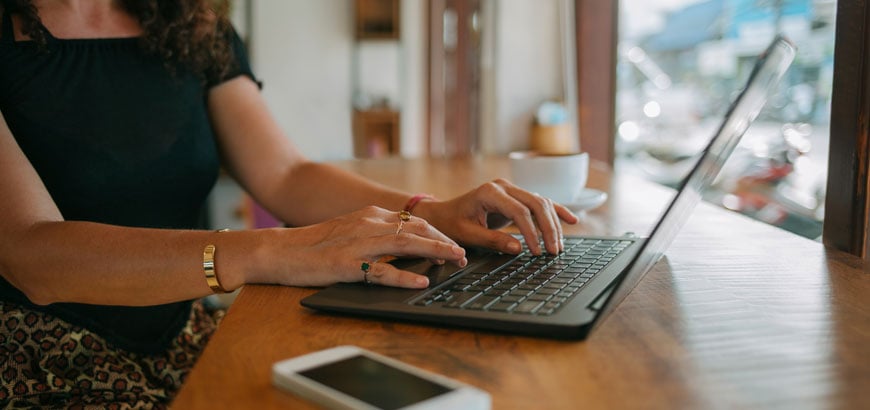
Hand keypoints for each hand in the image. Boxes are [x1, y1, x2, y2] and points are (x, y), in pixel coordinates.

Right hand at [257, 206, 466, 288]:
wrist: (280, 250)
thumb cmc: (314, 245)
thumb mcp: (350, 231)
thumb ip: (376, 234)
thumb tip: (406, 244)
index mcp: (370, 215)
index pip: (413, 220)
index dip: (437, 232)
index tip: (453, 244)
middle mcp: (368, 224)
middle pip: (416, 229)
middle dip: (444, 241)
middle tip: (463, 255)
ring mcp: (359, 243)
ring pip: (407, 243)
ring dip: (435, 251)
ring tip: (455, 261)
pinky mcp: (348, 264)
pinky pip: (382, 270)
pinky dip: (405, 275)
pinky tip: (421, 281)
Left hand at [415, 179, 577, 254]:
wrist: (444, 213)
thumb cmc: (453, 223)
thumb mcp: (469, 234)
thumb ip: (493, 240)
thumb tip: (519, 249)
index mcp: (490, 192)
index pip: (519, 211)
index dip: (531, 232)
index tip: (537, 252)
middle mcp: (504, 186)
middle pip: (536, 204)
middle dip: (548, 229)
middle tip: (553, 252)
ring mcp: (512, 189)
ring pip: (542, 203)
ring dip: (553, 224)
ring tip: (558, 247)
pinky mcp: (516, 197)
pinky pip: (540, 203)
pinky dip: (556, 212)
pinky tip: (572, 221)